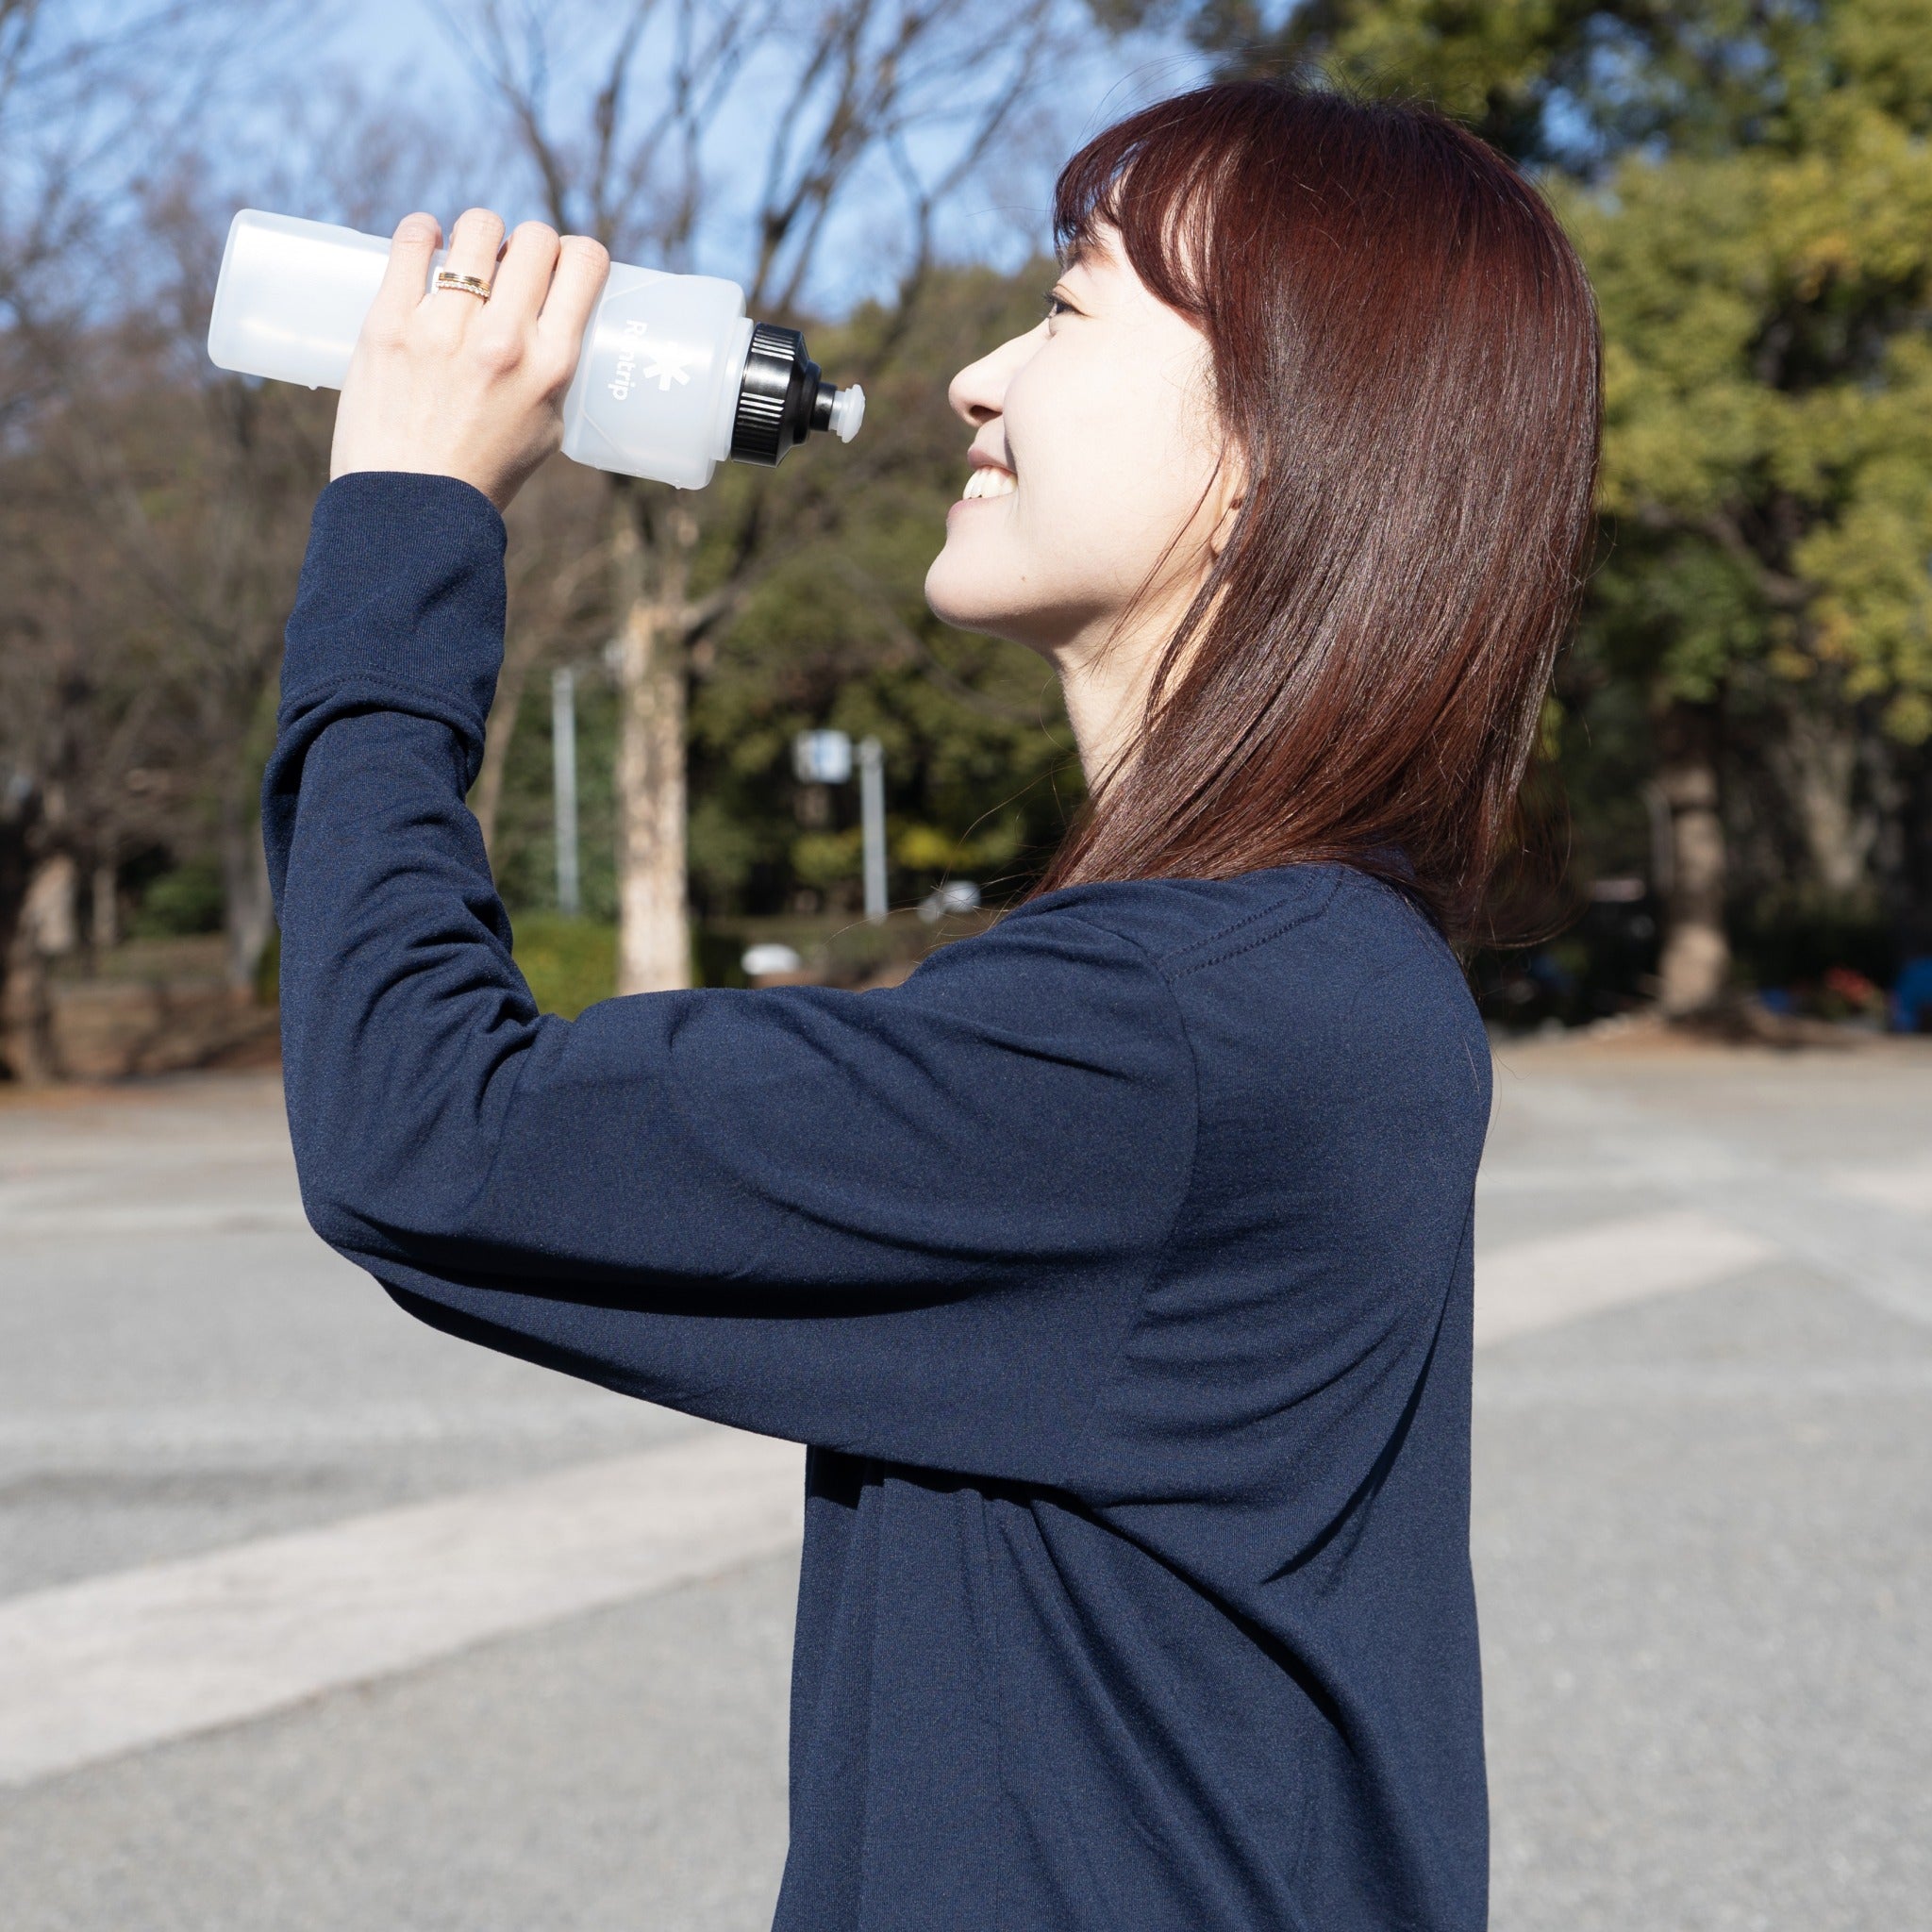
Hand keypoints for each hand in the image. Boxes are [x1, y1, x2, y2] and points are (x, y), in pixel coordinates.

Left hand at [330, 208, 609, 511]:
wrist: (412, 510)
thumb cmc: (483, 474)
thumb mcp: (546, 429)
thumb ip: (550, 372)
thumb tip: (542, 316)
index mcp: (552, 365)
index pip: (583, 262)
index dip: (576, 252)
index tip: (562, 263)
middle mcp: (504, 340)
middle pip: (533, 238)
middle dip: (529, 243)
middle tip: (512, 266)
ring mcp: (445, 328)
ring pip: (477, 229)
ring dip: (480, 234)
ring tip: (468, 255)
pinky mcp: (390, 323)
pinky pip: (412, 241)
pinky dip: (423, 231)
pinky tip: (426, 240)